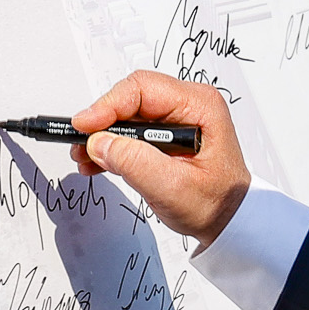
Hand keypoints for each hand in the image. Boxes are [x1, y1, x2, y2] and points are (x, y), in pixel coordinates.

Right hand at [70, 71, 251, 247]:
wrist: (228, 219)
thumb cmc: (216, 203)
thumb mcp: (174, 188)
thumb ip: (136, 163)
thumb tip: (100, 143)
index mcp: (199, 106)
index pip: (143, 89)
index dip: (108, 105)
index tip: (85, 126)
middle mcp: (187, 106)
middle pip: (131, 99)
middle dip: (102, 122)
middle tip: (81, 145)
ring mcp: (175, 119)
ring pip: (126, 115)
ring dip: (102, 136)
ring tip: (84, 157)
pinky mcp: (164, 135)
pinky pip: (130, 131)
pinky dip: (111, 145)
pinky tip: (96, 161)